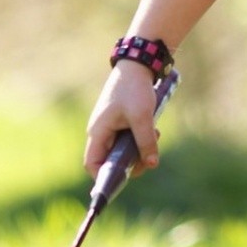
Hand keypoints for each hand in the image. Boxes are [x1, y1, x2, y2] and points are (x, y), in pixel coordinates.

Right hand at [85, 62, 162, 176]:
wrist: (137, 65)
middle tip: (149, 158)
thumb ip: (146, 142)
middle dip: (130, 163)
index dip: (102, 177)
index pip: (92, 163)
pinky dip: (141, 140)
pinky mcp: (120, 122)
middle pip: (109, 160)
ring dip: (139, 151)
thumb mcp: (142, 117)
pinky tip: (154, 131)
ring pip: (121, 151)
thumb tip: (152, 164)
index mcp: (98, 132)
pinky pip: (128, 140)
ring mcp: (110, 127)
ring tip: (155, 137)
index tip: (121, 181)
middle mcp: (100, 132)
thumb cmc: (134, 89)